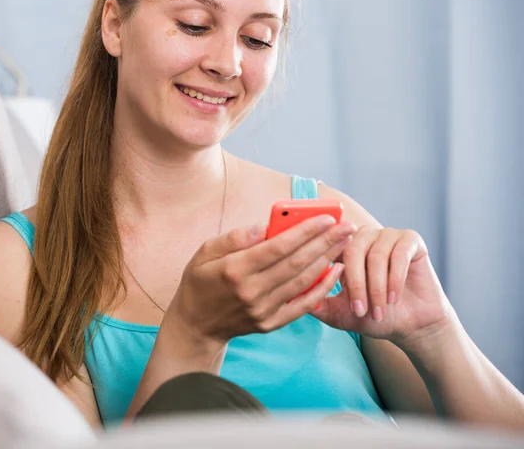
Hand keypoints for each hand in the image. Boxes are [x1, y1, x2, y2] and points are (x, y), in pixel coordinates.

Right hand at [165, 215, 355, 344]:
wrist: (196, 325)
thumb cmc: (200, 281)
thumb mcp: (204, 252)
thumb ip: (234, 237)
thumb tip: (263, 226)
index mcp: (234, 270)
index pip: (278, 247)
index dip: (305, 231)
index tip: (326, 218)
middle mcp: (252, 291)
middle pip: (296, 263)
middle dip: (325, 242)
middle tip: (347, 226)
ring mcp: (263, 310)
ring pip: (303, 281)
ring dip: (328, 260)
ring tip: (345, 242)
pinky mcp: (271, 323)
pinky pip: (303, 305)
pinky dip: (322, 288)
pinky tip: (336, 271)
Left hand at [309, 226, 453, 347]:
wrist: (411, 326)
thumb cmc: (373, 317)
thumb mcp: (339, 313)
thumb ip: (317, 302)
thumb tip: (289, 295)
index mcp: (344, 248)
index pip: (329, 246)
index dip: (328, 263)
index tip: (329, 287)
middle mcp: (364, 236)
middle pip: (352, 250)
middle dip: (356, 284)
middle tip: (360, 311)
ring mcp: (387, 235)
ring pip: (375, 255)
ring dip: (377, 287)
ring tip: (378, 311)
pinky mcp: (411, 240)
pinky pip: (399, 255)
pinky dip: (395, 279)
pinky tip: (394, 298)